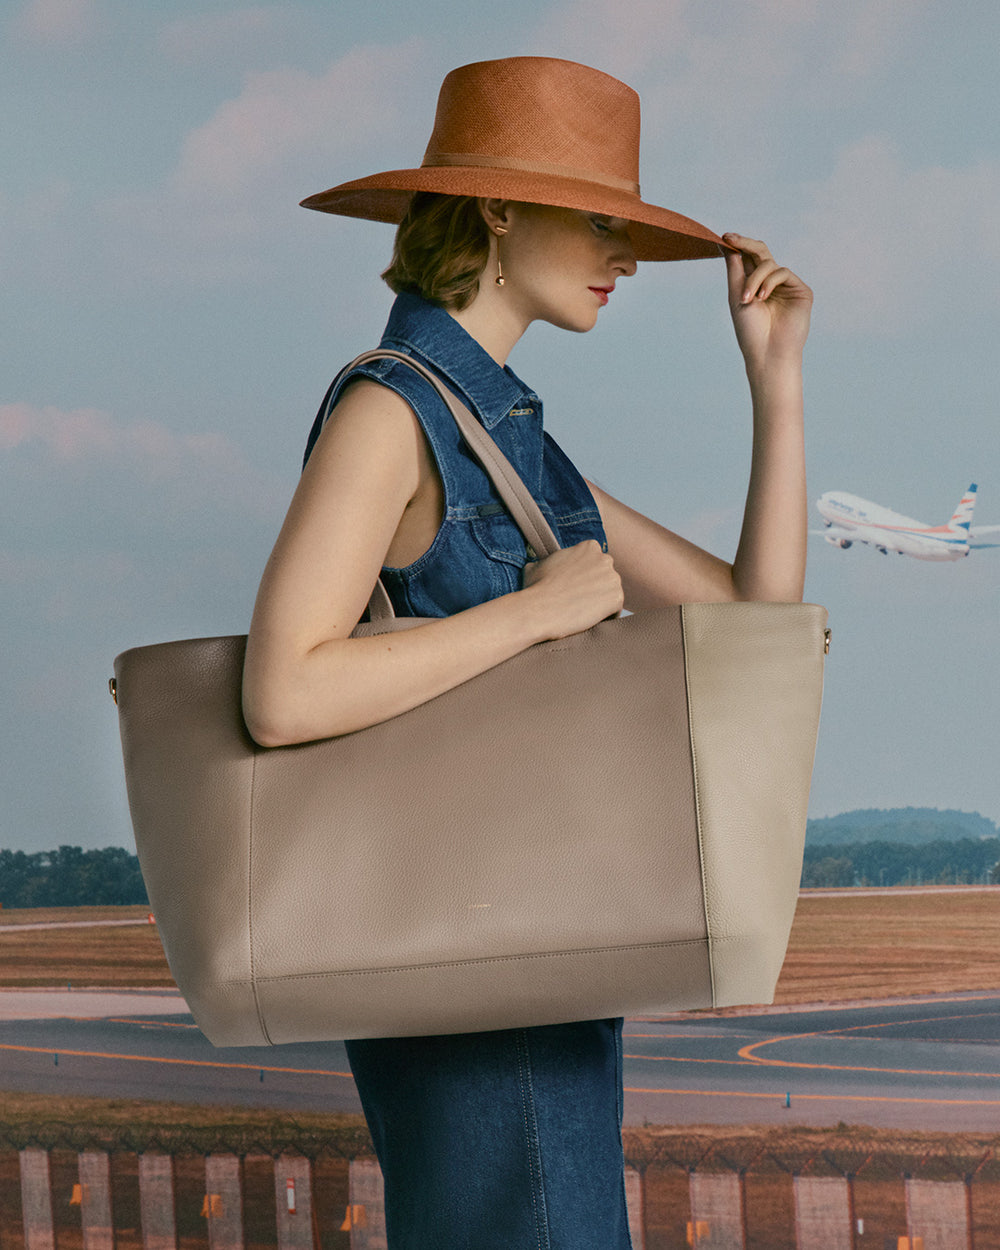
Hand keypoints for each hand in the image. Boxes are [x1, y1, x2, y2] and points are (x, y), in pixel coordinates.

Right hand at [521, 540, 623, 639]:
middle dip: (595, 588)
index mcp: (589, 547)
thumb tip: (542, 564)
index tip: (575, 587)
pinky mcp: (618, 598)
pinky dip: (605, 617)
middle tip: (579, 601)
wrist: (539, 610)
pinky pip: (616, 610)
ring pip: (611, 593)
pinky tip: (588, 619)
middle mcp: (605, 559)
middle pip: (606, 576)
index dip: (585, 577)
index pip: (595, 562)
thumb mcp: (536, 565)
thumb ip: (549, 561)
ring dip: (600, 602)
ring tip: (581, 612)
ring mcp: (614, 578)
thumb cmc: (535, 589)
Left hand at [722, 233, 812, 375]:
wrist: (767, 353)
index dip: (738, 245)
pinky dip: (769, 282)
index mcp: (755, 285)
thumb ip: (734, 269)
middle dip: (745, 244)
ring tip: (748, 299)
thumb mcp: (737, 295)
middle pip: (760, 252)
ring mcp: (787, 286)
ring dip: (754, 278)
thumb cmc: (750, 330)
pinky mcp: (801, 290)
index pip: (747, 258)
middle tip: (730, 239)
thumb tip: (726, 243)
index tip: (724, 236)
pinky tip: (762, 298)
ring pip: (768, 263)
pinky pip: (782, 272)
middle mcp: (771, 283)